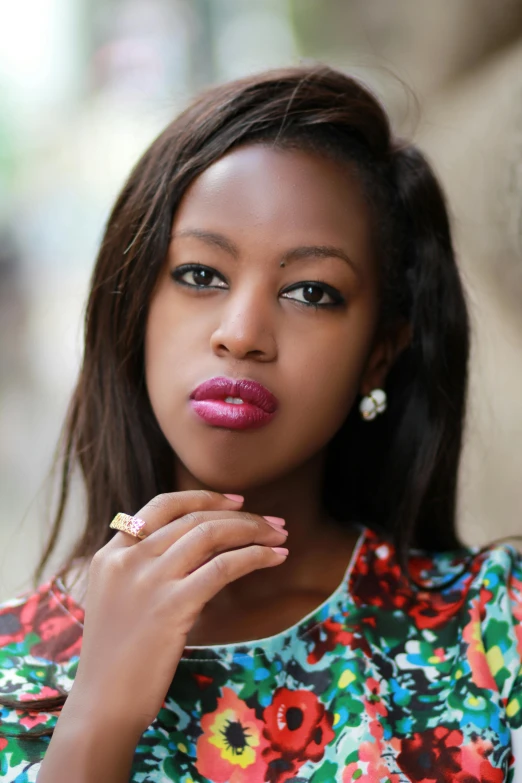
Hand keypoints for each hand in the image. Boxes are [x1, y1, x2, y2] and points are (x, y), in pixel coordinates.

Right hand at [65, 490, 287, 738]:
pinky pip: (223, 566)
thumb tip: (205, 545)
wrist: (103, 705)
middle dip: (241, 515)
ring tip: (280, 536)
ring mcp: (148, 580)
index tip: (237, 501)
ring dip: (254, 530)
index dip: (203, 496)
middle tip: (273, 521)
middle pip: (194, 518)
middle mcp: (128, 559)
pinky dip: (255, 556)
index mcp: (111, 554)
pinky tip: (275, 557)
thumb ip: (148, 568)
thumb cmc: (117, 659)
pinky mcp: (172, 605)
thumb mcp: (120, 599)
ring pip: (211, 534)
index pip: (162, 505)